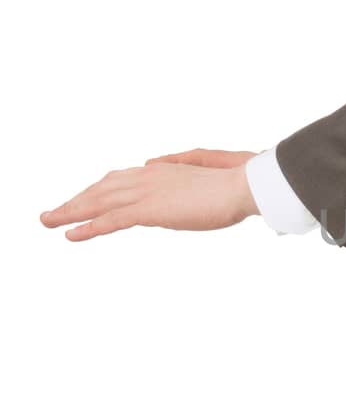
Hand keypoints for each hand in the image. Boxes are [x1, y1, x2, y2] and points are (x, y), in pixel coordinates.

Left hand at [39, 147, 261, 241]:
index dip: (96, 190)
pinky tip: (70, 235)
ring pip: (97, 202)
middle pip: (100, 188)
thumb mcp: (205, 166)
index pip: (118, 179)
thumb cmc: (235, 179)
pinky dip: (87, 227)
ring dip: (69, 212)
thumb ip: (178, 162)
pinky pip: (110, 220)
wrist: (246, 185)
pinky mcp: (150, 211)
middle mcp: (148, 176)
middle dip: (74, 200)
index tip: (81, 199)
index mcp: (162, 169)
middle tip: (51, 213)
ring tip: (48, 222)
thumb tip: (151, 161)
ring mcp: (147, 192)